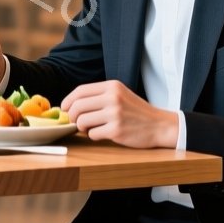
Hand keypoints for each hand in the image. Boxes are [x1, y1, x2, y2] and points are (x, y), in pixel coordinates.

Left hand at [61, 80, 179, 148]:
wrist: (159, 125)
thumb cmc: (136, 111)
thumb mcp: (120, 95)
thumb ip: (99, 97)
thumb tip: (71, 106)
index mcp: (112, 86)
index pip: (80, 91)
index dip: (68, 101)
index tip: (64, 108)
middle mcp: (112, 98)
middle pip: (77, 106)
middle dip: (72, 116)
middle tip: (76, 122)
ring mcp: (115, 114)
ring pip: (82, 121)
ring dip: (82, 128)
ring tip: (92, 128)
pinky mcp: (116, 130)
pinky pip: (92, 134)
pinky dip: (94, 136)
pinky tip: (103, 134)